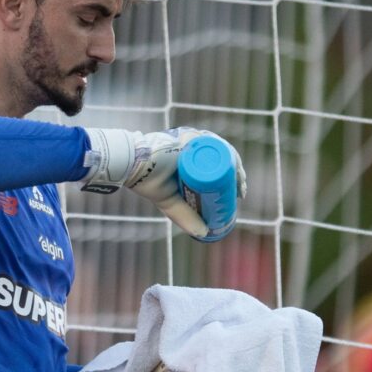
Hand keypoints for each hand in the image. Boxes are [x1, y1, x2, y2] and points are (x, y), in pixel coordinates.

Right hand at [81, 127, 246, 237]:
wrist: (132, 167)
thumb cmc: (148, 180)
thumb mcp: (172, 203)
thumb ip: (185, 217)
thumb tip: (204, 233)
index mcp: (191, 159)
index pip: (217, 167)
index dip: (231, 180)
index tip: (238, 196)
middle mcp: (194, 147)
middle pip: (223, 158)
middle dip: (236, 175)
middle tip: (240, 193)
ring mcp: (192, 140)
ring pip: (221, 150)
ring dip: (235, 165)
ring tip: (239, 183)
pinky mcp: (189, 137)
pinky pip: (213, 143)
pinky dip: (225, 153)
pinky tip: (234, 166)